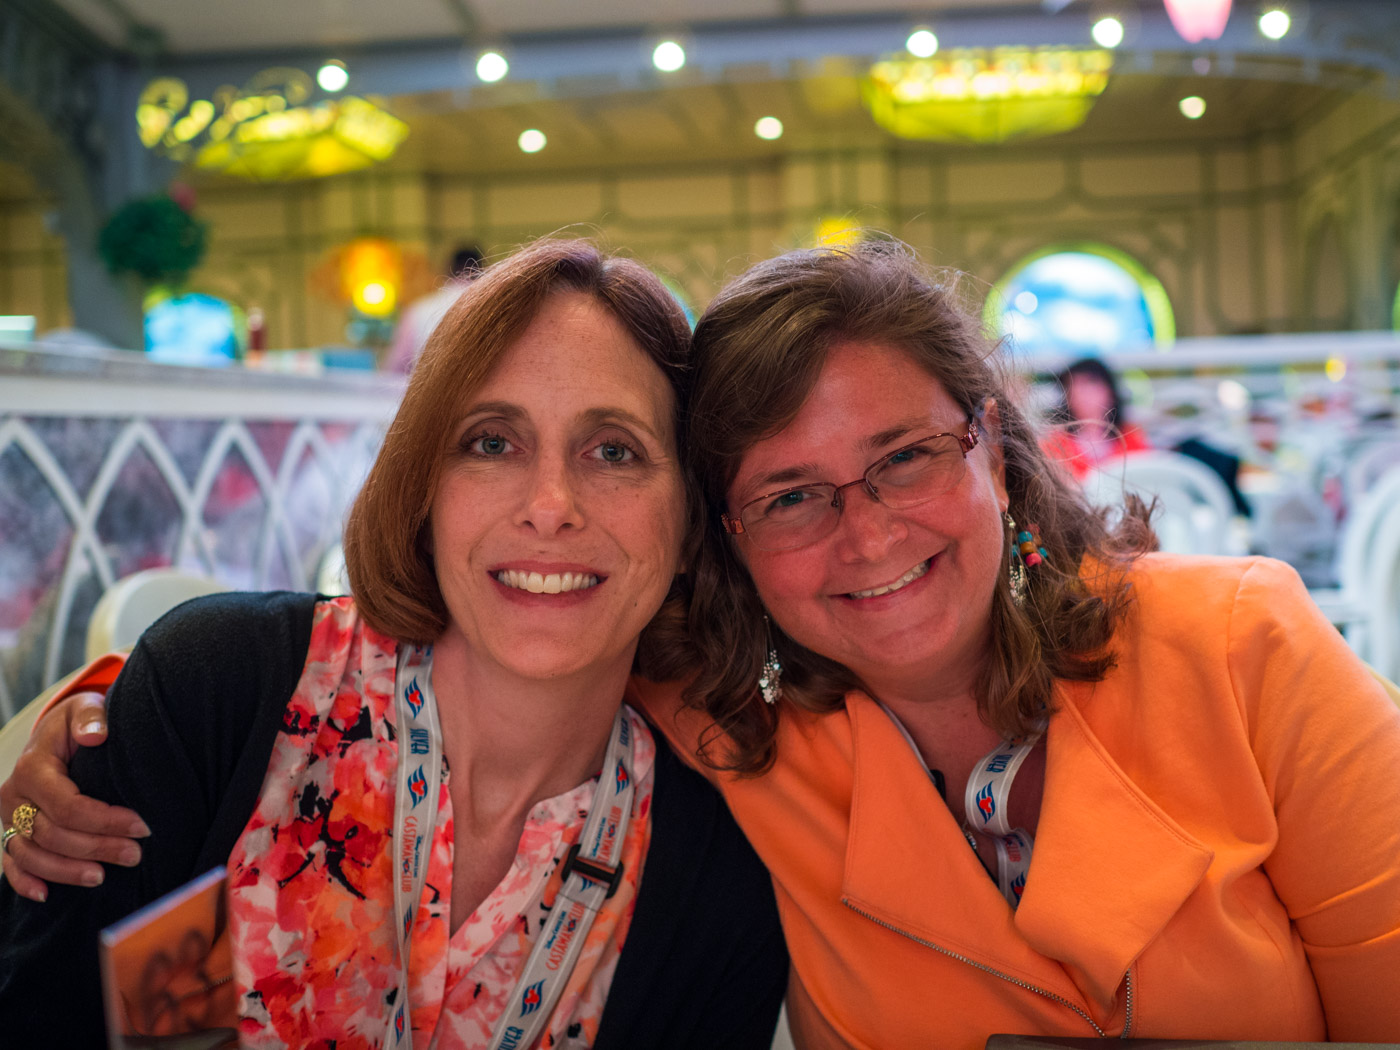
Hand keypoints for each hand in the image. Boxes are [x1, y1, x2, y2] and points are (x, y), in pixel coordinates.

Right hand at [0, 691, 148, 900]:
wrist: (57, 733)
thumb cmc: (79, 723)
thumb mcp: (86, 708)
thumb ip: (91, 717)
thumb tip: (95, 735)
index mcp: (32, 768)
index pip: (67, 806)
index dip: (105, 821)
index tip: (142, 827)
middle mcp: (13, 796)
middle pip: (53, 834)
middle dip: (96, 848)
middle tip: (135, 855)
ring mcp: (9, 818)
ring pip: (32, 855)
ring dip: (67, 871)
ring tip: (103, 877)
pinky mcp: (11, 832)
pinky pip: (12, 863)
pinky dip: (25, 882)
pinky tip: (47, 895)